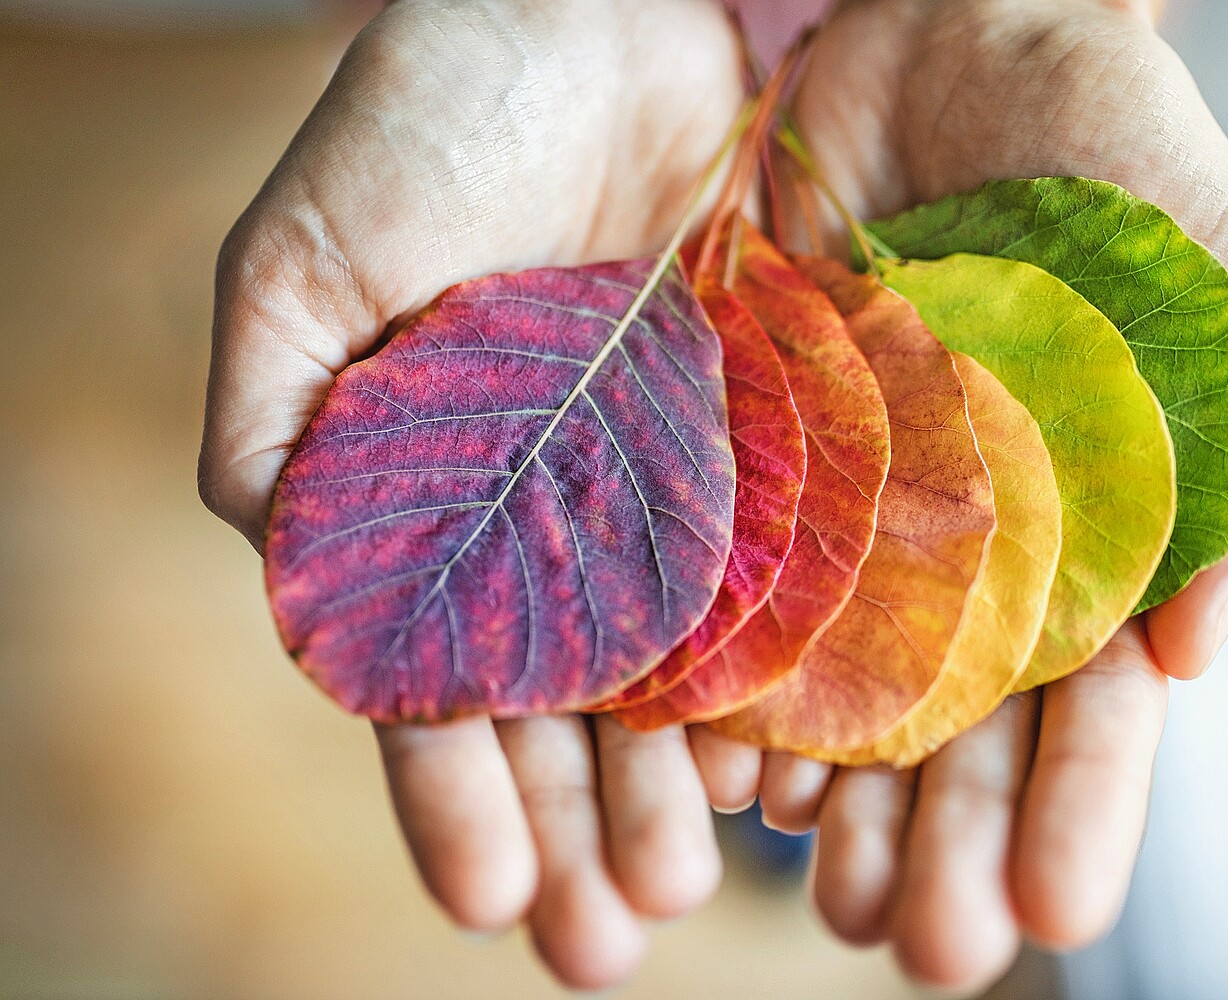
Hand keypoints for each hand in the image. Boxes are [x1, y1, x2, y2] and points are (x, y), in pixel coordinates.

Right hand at [198, 0, 743, 987]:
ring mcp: (686, 489)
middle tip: (610, 935)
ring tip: (702, 881)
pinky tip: (808, 754)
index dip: (455, 792)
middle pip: (574, 712)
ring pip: (689, 670)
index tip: (487, 894)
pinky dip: (800, 664)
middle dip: (584, 825)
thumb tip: (287, 586)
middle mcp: (566, 520)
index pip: (441, 682)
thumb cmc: (440, 114)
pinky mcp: (790, 441)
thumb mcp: (311, 261)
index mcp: (442, 505)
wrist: (615, 12)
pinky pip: (802, 573)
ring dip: (690, 782)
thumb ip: (278, 425)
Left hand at [702, 0, 1227, 990]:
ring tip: (812, 893)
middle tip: (919, 943)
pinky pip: (733, 587)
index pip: (1090, 707)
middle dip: (944, 842)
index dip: (1080, 812)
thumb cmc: (1116, 162)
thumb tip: (1195, 650)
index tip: (1056, 912)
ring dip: (828, 798)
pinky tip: (717, 758)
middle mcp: (963, 551)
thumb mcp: (1226, 293)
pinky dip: (725, 674)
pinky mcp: (751, 456)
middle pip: (953, 731)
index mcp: (1089, 538)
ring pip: (835, 687)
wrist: (956, 39)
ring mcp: (850, 512)